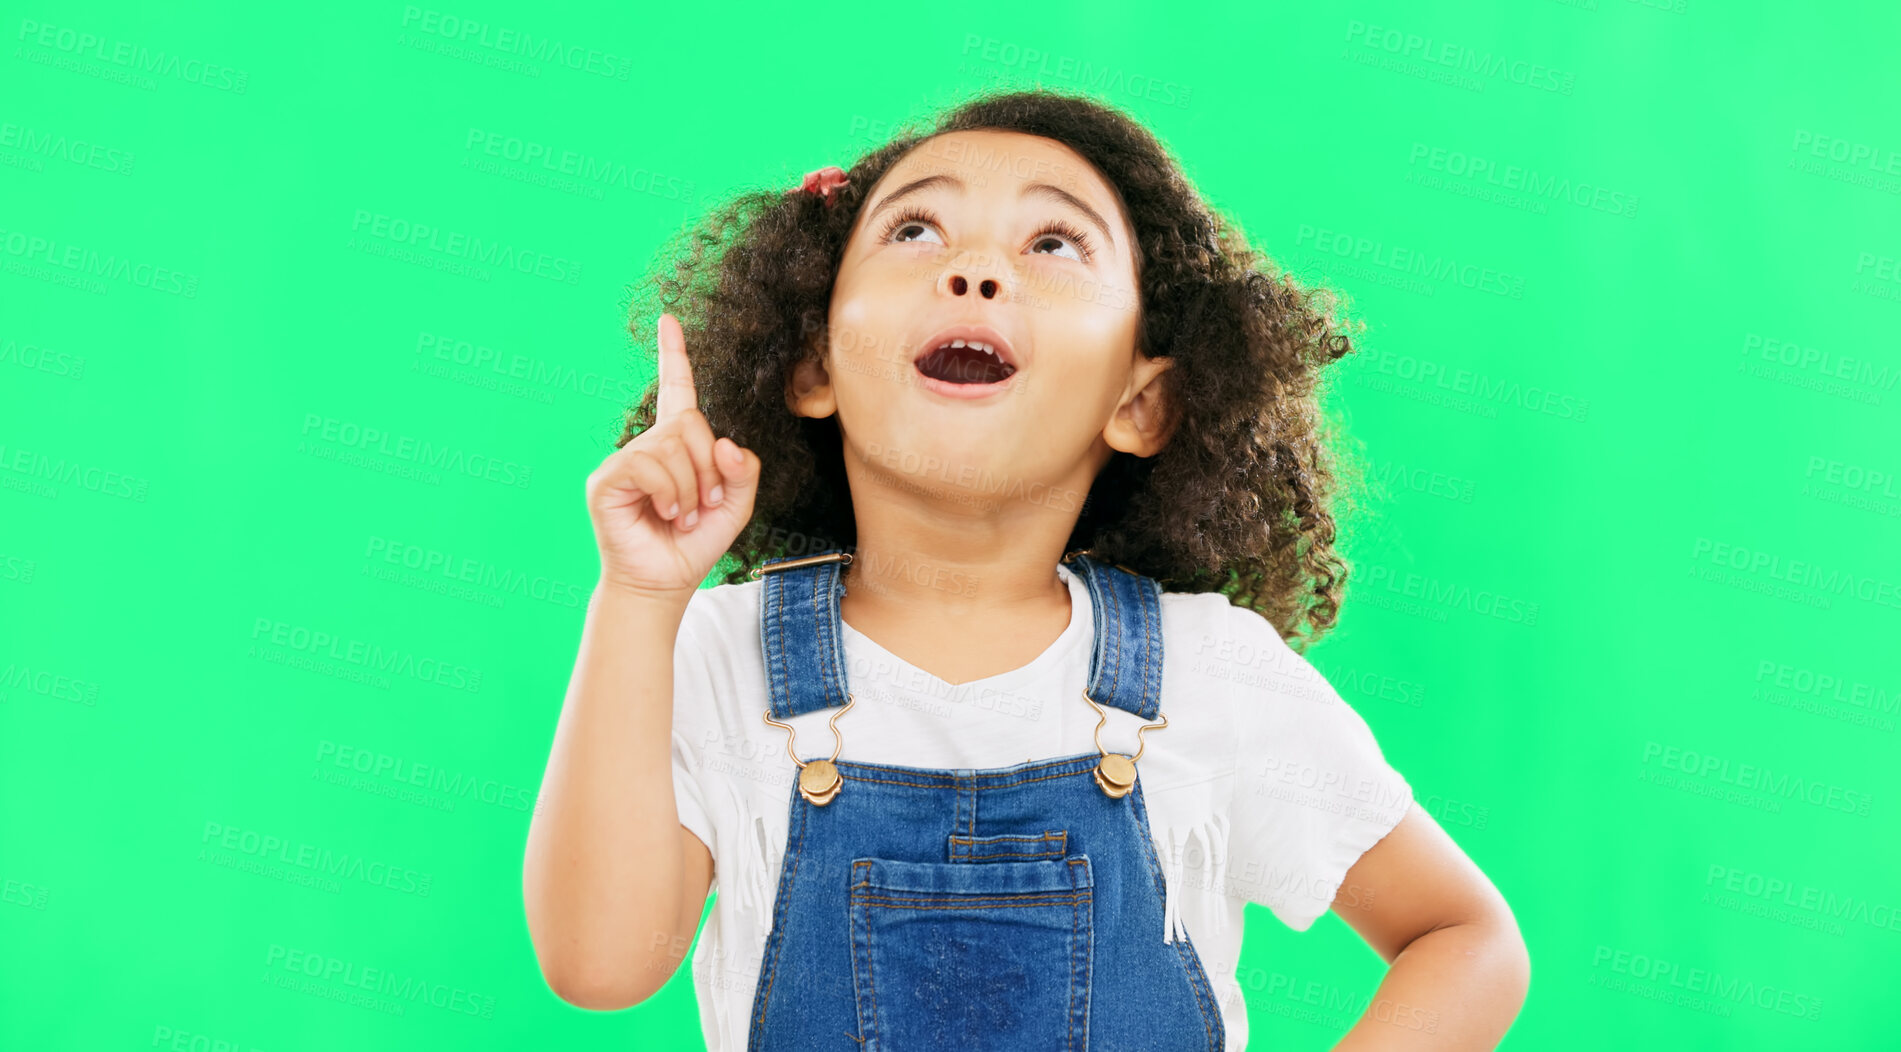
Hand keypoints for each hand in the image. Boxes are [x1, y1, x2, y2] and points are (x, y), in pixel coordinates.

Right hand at [585, 313, 760, 602]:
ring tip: (682, 515)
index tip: (669, 319)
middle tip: (704, 502)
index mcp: (676, 446)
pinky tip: (666, 513)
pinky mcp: (606, 480)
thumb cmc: (694, 544)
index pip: (676, 391)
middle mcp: (647, 446)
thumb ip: (743, 472)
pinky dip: (669, 490)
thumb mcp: (735, 506)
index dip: (674, 355)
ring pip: (672, 444)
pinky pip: (647, 463)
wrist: (664, 583)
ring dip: (691, 487)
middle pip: (690, 421)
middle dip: (709, 465)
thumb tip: (727, 444)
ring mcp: (623, 461)